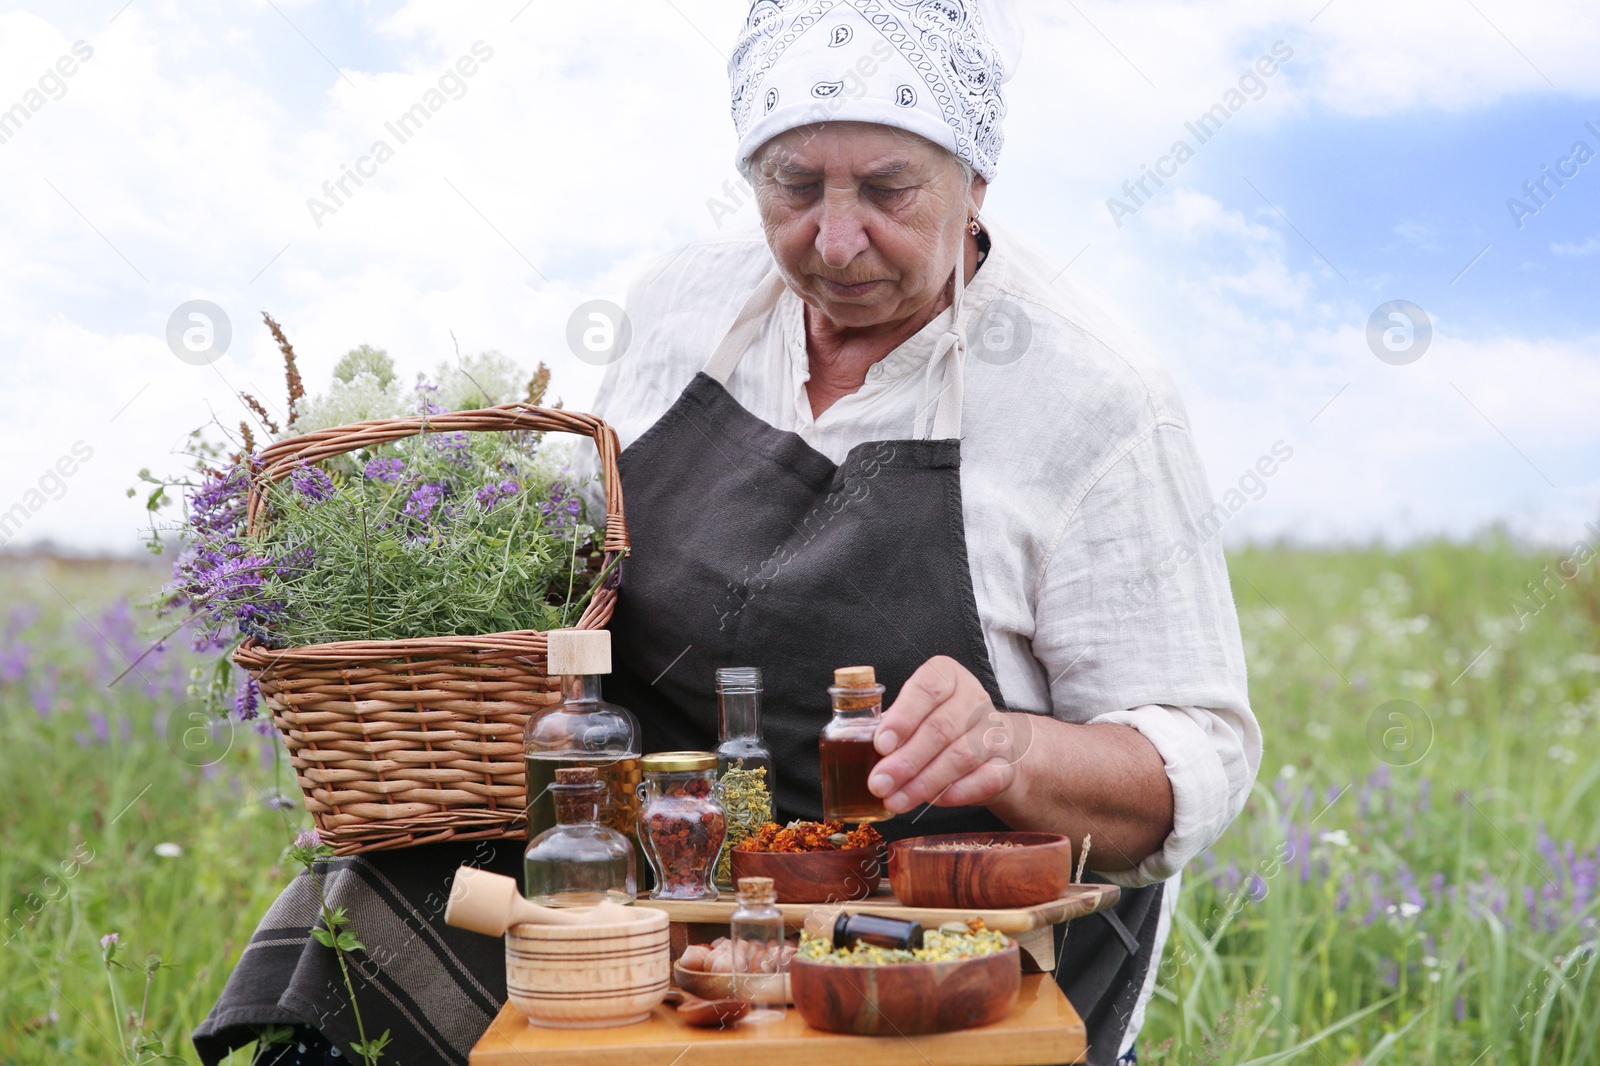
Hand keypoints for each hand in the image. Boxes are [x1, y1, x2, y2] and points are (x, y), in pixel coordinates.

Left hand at [867, 655, 1026, 813]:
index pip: (927, 689)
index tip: (881, 744)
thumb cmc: (938, 726)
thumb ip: (891, 726)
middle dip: (905, 761)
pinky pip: (985, 779)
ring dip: (924, 782)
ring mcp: (995, 731)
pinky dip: (958, 792)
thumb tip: (858, 750)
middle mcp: (974, 698)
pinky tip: (934, 801)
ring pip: (961, 756)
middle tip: (878, 784)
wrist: (990, 746)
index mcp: (948, 676)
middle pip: (941, 728)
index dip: (903, 718)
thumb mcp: (914, 714)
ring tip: (896, 800)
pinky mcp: (1007, 764)